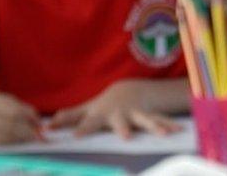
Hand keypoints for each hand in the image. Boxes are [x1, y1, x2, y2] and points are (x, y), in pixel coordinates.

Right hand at [0, 90, 41, 144]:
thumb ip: (16, 106)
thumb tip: (36, 119)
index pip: (13, 110)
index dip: (29, 117)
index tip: (38, 122)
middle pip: (9, 125)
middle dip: (26, 131)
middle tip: (37, 134)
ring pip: (3, 137)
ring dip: (19, 138)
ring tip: (28, 138)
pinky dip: (9, 143)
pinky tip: (15, 140)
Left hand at [48, 80, 180, 138]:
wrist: (129, 91)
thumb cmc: (104, 105)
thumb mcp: (86, 109)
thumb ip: (69, 117)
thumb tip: (46, 125)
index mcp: (101, 114)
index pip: (89, 123)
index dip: (83, 128)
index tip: (77, 136)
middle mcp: (119, 115)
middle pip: (121, 122)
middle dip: (124, 128)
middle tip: (126, 136)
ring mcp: (136, 115)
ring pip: (146, 121)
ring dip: (155, 126)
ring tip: (164, 134)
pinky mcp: (149, 117)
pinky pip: (161, 121)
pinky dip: (170, 125)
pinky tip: (179, 131)